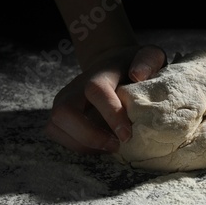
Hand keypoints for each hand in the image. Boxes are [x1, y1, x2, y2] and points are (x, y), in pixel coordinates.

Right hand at [45, 45, 165, 153]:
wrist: (112, 63)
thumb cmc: (134, 64)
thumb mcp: (149, 56)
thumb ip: (148, 61)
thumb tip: (137, 75)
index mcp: (100, 73)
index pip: (96, 90)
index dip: (110, 114)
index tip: (127, 135)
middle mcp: (76, 86)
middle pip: (65, 112)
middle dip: (89, 136)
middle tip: (116, 146)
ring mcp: (64, 99)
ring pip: (56, 126)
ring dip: (83, 144)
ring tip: (110, 148)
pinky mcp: (60, 113)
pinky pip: (57, 134)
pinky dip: (76, 146)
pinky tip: (99, 147)